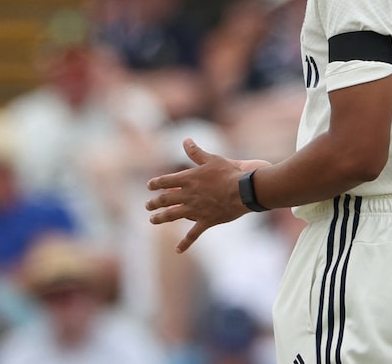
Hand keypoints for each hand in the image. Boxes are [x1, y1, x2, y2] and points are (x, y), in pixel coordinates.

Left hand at [145, 139, 269, 252]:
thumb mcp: (212, 159)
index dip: (155, 183)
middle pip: (164, 200)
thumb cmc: (228, 173)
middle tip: (147, 206)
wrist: (243, 190)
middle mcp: (187, 195)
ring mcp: (195, 210)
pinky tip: (177, 250)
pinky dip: (185, 243)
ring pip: (172, 216)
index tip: (150, 186)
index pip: (165, 181)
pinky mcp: (205, 221)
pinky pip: (192, 234)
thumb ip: (196, 152)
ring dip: (160, 218)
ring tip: (153, 220)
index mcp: (188, 179)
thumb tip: (185, 140)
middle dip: (154, 203)